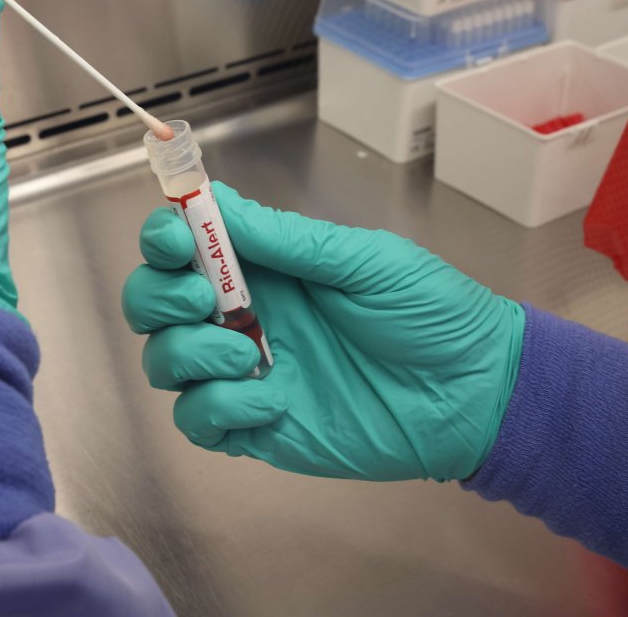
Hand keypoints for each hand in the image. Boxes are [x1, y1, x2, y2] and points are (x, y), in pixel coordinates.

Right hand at [122, 183, 523, 481]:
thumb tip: (216, 200)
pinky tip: (271, 403)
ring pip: (163, 360)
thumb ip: (285, 238)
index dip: (162, 238)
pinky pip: (196, 419)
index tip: (176, 239)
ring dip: (190, 354)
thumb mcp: (362, 260)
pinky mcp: (255, 427)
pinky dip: (217, 409)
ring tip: (254, 358)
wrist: (473, 393)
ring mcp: (246, 373)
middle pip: (153, 301)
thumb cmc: (432, 313)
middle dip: (158, 295)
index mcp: (266, 266)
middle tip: (204, 298)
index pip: (183, 244)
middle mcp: (244, 315)